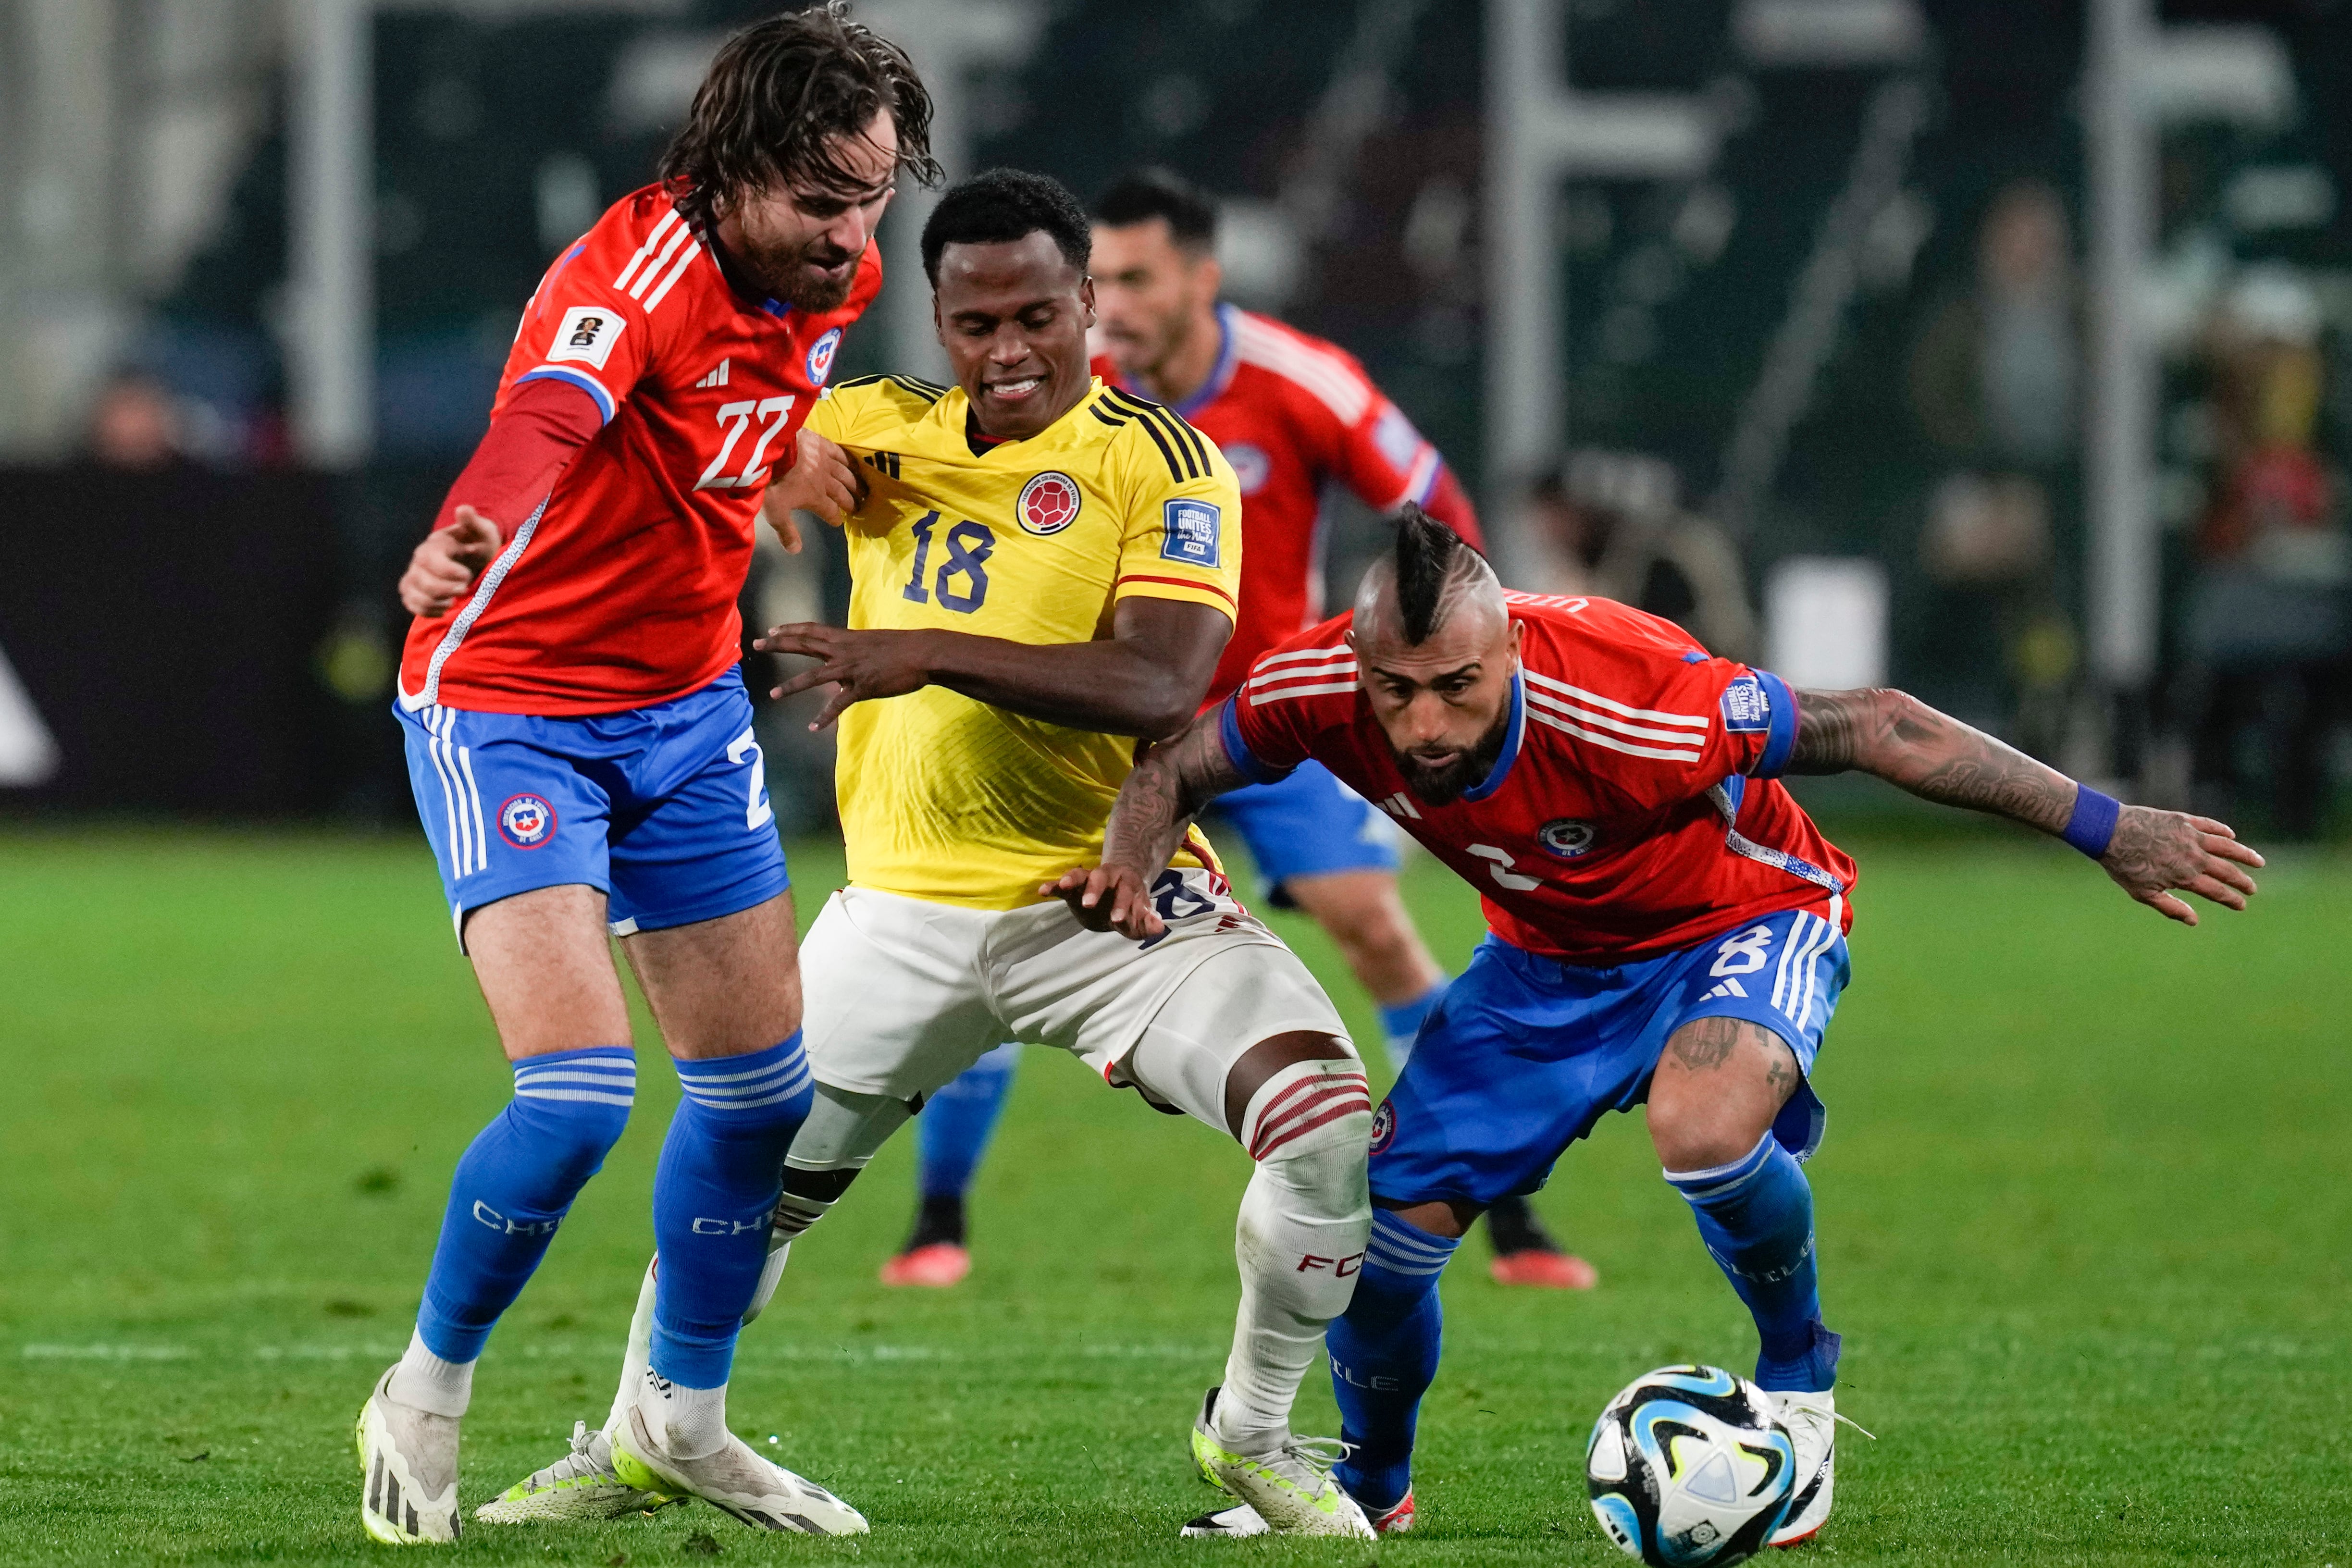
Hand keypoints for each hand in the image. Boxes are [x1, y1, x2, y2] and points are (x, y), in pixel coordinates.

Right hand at [399, 507, 501, 616]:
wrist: (475, 556)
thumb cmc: (480, 543)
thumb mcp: (483, 532)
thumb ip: (474, 522)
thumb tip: (464, 509)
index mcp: (435, 545)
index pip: (428, 559)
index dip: (445, 571)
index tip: (466, 576)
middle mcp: (419, 560)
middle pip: (420, 579)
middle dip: (443, 589)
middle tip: (465, 589)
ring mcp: (415, 576)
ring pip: (412, 594)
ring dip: (434, 602)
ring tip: (454, 602)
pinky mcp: (415, 591)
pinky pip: (411, 604)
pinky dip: (426, 611)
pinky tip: (445, 609)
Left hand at [755, 622, 932, 728]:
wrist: (923, 653)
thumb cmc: (904, 646)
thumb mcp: (874, 642)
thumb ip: (856, 650)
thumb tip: (847, 658)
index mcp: (846, 638)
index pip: (812, 630)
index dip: (790, 629)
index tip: (772, 629)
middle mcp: (843, 651)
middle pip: (804, 645)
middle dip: (778, 644)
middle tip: (756, 643)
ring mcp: (850, 669)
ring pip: (814, 677)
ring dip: (792, 686)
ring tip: (773, 694)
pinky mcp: (862, 688)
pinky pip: (839, 704)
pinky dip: (825, 717)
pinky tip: (813, 727)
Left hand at [762, 428, 861, 546]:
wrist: (772, 449)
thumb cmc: (773, 481)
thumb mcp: (775, 511)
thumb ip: (786, 531)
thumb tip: (795, 551)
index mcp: (815, 498)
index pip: (829, 511)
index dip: (834, 517)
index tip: (838, 522)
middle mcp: (825, 481)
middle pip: (841, 493)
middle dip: (849, 501)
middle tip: (857, 506)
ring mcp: (825, 461)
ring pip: (844, 474)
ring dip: (853, 482)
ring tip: (860, 487)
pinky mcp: (822, 443)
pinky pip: (839, 453)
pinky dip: (847, 459)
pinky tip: (852, 463)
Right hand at [1040, 865, 1164, 938]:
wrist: (1115, 897)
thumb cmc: (1129, 908)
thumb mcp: (1139, 917)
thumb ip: (1148, 923)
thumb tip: (1160, 928)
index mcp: (1126, 883)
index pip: (1125, 892)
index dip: (1122, 905)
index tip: (1117, 920)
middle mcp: (1107, 878)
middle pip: (1101, 877)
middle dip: (1095, 889)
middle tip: (1088, 904)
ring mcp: (1088, 881)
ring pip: (1080, 874)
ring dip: (1071, 879)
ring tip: (1063, 886)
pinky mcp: (1073, 889)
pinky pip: (1061, 884)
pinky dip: (1052, 885)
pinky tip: (1042, 891)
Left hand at [2099, 806, 2262, 925]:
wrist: (2109, 831)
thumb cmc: (2123, 865)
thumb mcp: (2142, 893)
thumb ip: (2170, 907)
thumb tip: (2194, 921)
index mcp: (2184, 876)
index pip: (2216, 891)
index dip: (2231, 899)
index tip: (2242, 905)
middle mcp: (2193, 856)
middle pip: (2226, 870)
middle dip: (2242, 881)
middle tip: (2252, 888)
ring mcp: (2190, 836)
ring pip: (2226, 846)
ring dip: (2244, 854)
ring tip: (2259, 862)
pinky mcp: (2183, 820)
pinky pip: (2209, 825)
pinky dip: (2222, 831)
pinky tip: (2231, 836)